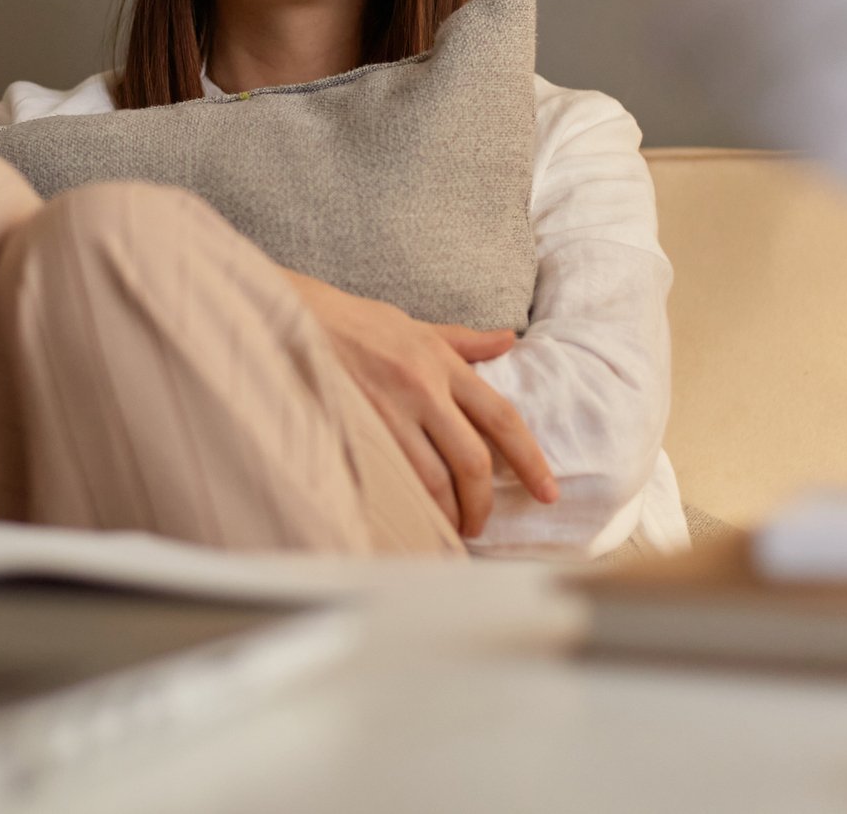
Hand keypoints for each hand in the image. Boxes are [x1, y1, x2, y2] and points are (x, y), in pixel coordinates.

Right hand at [284, 270, 559, 537]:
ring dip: (449, 512)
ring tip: (451, 528)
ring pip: (434, 477)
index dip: (531, 460)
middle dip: (483, 502)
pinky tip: (416, 517)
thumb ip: (465, 342)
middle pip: (472, 459)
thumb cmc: (359, 324)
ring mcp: (390, 410)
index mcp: (444, 363)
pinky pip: (395, 476)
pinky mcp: (360, 426)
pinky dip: (412, 504)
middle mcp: (424, 387)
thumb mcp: (418, 326)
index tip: (548, 492)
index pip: (502, 418)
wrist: (299, 318)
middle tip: (482, 525)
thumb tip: (509, 340)